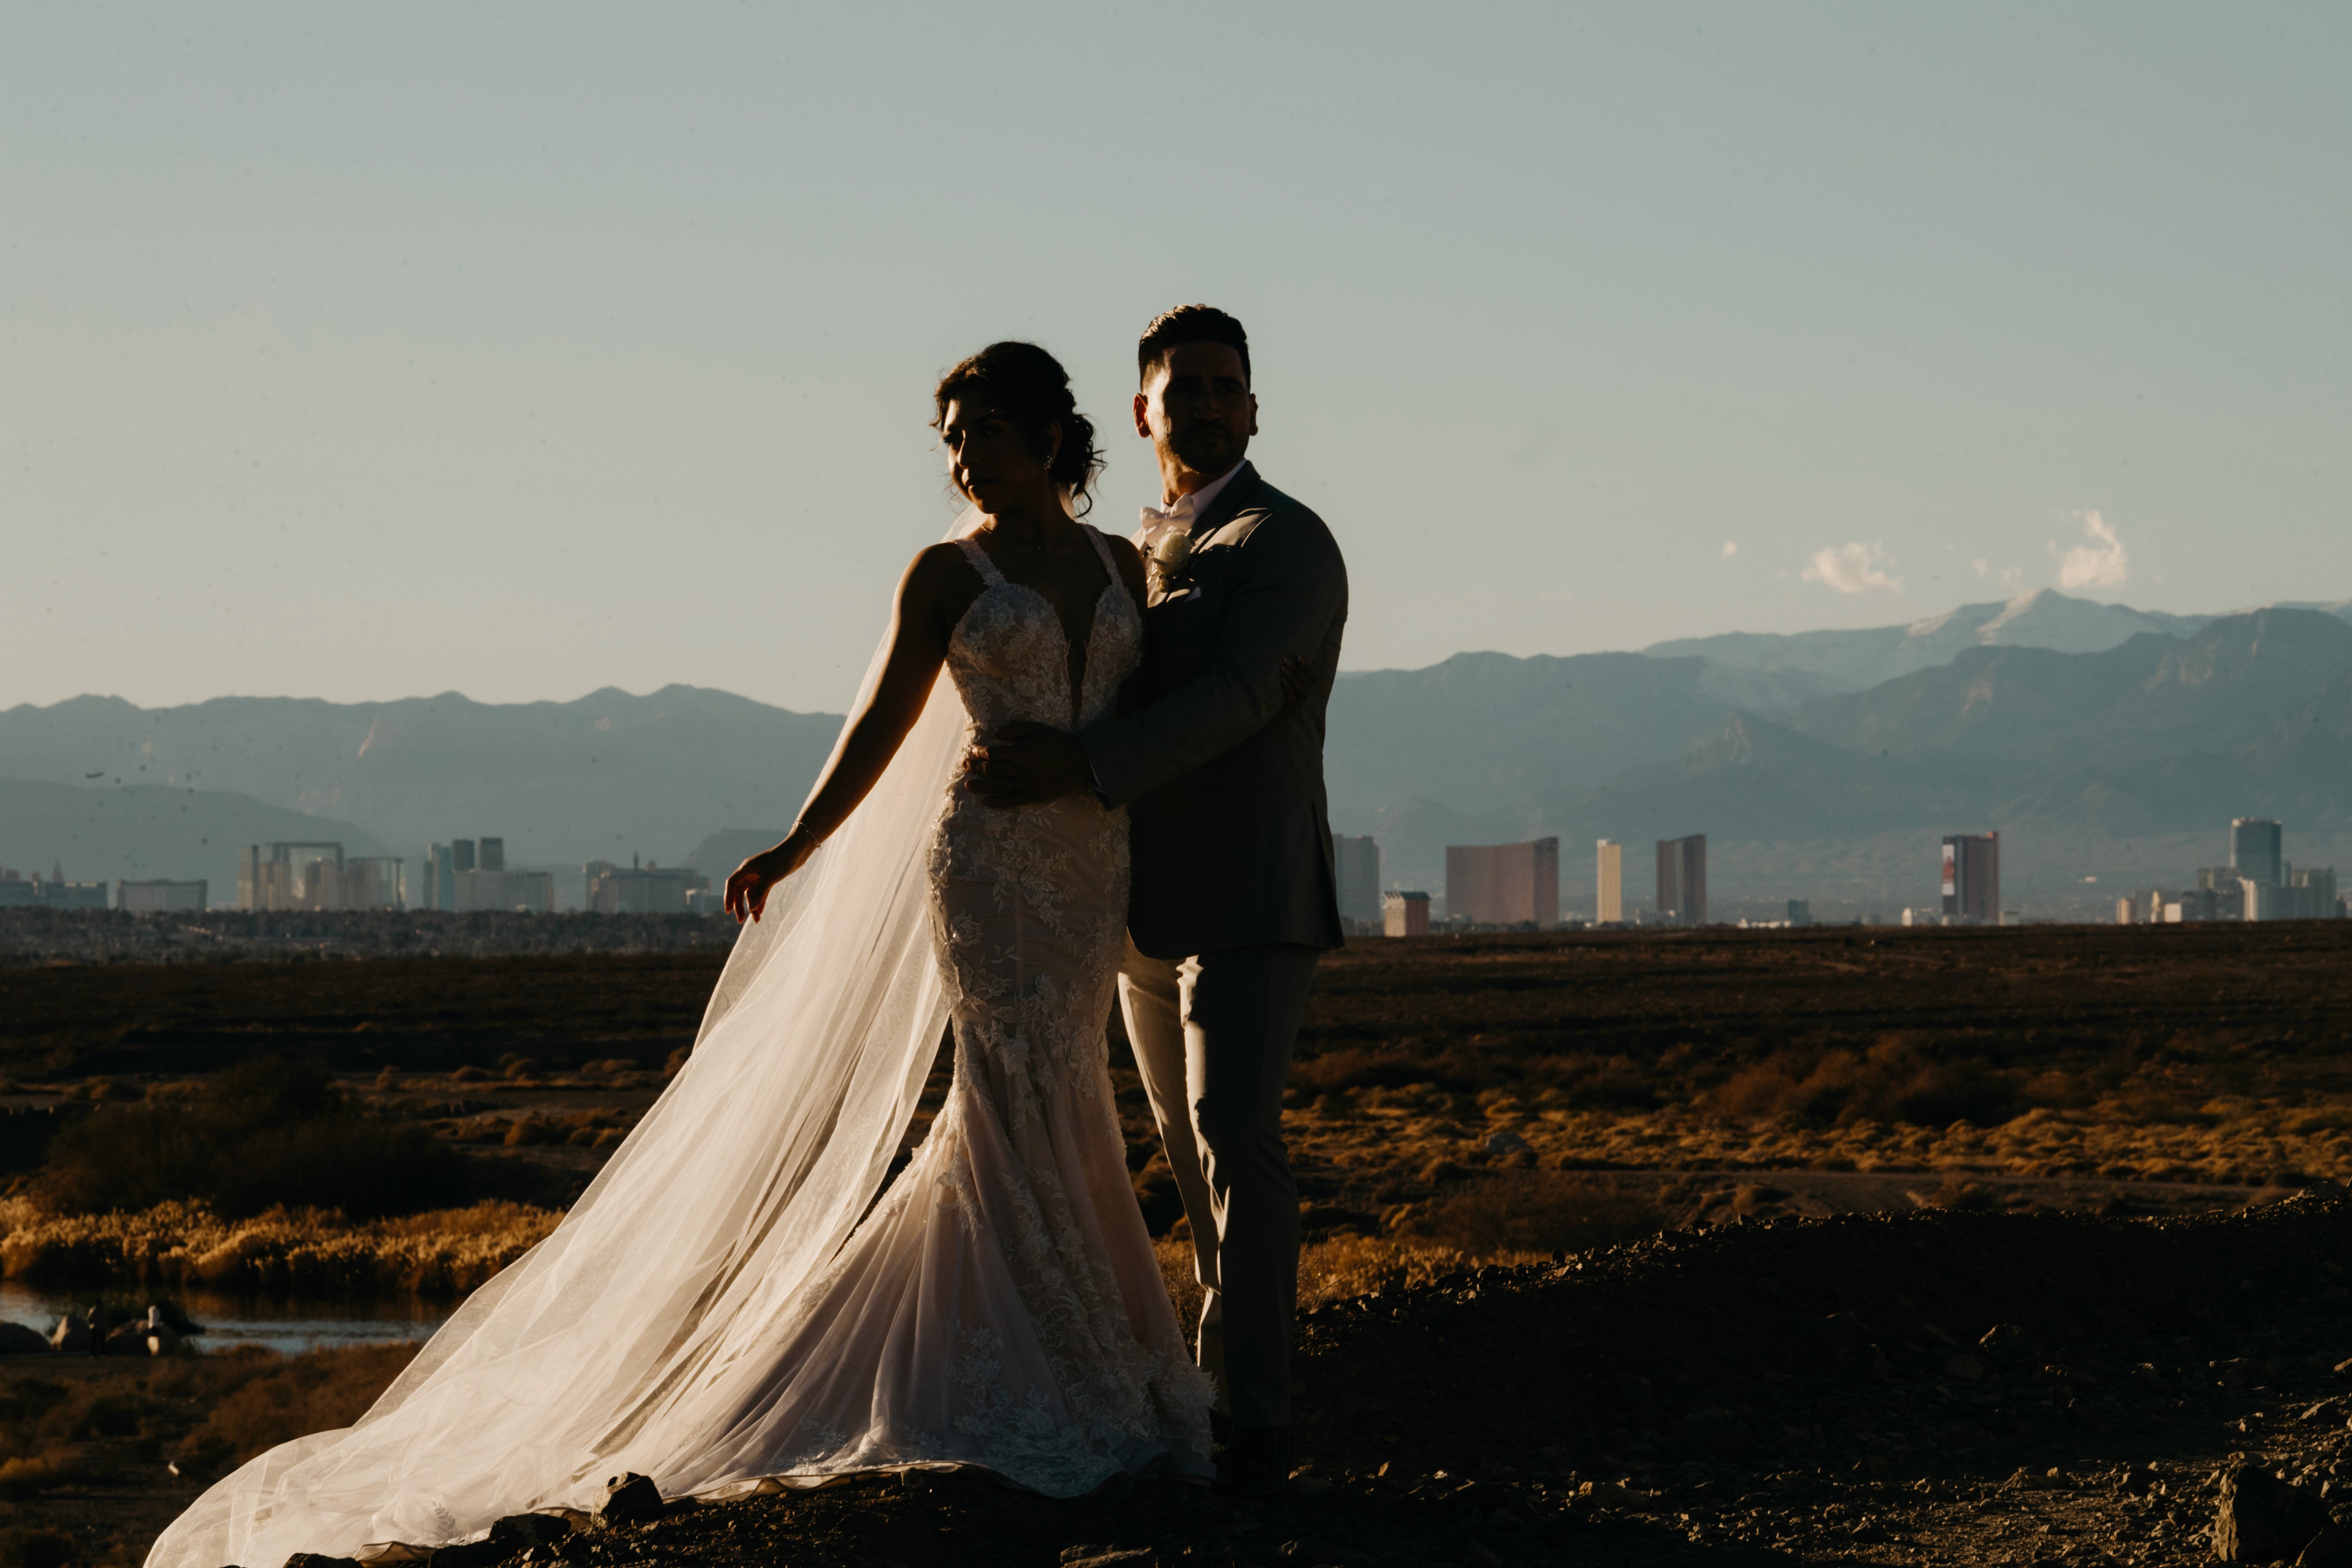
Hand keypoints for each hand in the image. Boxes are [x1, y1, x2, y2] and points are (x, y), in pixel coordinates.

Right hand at [724, 830, 818, 922]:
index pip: (732, 884)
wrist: (797, 851)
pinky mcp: (768, 879)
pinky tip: (760, 912)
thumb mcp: (770, 878)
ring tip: (756, 920)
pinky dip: (760, 902)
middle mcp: (750, 872)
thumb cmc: (782, 861)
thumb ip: (760, 893)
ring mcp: (759, 876)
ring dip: (752, 906)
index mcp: (746, 868)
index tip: (728, 911)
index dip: (728, 898)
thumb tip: (750, 909)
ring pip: (751, 894)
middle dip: (740, 906)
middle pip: (739, 891)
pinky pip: (761, 893)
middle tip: (740, 920)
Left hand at [964, 721, 1092, 808]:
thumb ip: (1015, 729)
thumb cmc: (1057, 742)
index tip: (974, 751)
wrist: (1079, 762)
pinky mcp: (1032, 796)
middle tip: (964, 765)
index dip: (980, 752)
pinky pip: (1011, 801)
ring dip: (980, 786)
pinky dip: (997, 802)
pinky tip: (986, 802)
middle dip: (975, 767)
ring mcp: (1025, 785)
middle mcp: (1020, 770)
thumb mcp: (1037, 729)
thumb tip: (994, 734)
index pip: (992, 753)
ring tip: (967, 785)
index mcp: (1020, 752)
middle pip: (991, 769)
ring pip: (997, 786)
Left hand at [1280, 653, 1314, 708]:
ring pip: (1302, 690)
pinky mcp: (1291, 709)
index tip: (1299, 657)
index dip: (1306, 667)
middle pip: (1306, 682)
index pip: (1311, 676)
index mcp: (1306, 687)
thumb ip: (1287, 670)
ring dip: (1293, 678)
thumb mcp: (1284, 681)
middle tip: (1285, 660)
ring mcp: (1299, 702)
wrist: (1270, 711)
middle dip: (1296, 669)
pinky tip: (1283, 681)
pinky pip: (1293, 698)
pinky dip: (1289, 688)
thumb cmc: (1278, 692)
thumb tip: (1282, 656)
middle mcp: (1305, 695)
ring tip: (1282, 669)